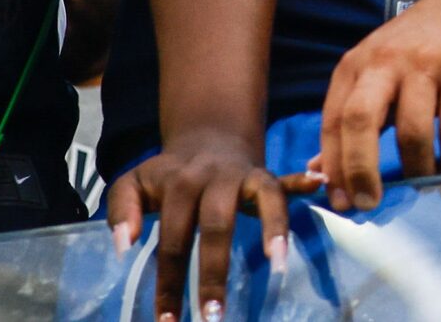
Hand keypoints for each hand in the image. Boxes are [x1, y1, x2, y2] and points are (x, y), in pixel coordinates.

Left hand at [104, 132, 304, 321]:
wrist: (207, 136)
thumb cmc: (168, 174)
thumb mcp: (133, 183)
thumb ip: (121, 210)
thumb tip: (126, 246)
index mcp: (178, 184)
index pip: (173, 239)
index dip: (170, 281)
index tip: (167, 320)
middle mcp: (215, 178)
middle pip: (217, 226)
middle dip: (214, 272)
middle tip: (213, 315)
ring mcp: (246, 175)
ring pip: (263, 199)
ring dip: (273, 229)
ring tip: (278, 264)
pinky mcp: (267, 175)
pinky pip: (287, 181)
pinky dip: (302, 183)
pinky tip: (318, 186)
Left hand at [312, 0, 440, 212]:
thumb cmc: (422, 46)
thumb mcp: (377, 72)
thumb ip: (351, 118)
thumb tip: (318, 171)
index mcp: (357, 65)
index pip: (335, 121)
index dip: (334, 167)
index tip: (341, 203)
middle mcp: (386, 62)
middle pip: (360, 121)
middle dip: (360, 170)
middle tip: (370, 204)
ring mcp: (428, 65)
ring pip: (412, 130)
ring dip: (416, 170)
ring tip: (423, 187)